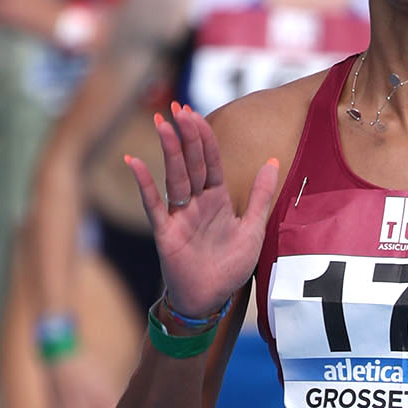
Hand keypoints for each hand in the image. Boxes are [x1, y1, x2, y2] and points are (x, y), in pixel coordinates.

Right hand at [124, 104, 279, 323]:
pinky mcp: (165, 231)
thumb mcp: (253, 230)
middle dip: (186, 136)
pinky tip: (134, 162)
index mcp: (217, 199)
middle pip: (191, 163)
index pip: (209, 161)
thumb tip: (273, 160)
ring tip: (162, 124)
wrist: (210, 299)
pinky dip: (144, 184)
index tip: (195, 113)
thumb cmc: (229, 266)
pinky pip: (153, 204)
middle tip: (178, 108)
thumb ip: (262, 196)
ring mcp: (179, 215)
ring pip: (174, 177)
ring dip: (169, 151)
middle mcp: (196, 202)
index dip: (204, 138)